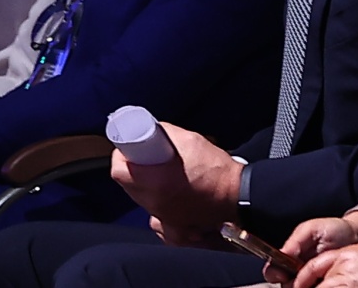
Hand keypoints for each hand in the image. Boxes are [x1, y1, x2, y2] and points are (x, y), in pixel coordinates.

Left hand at [109, 120, 239, 243]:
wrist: (238, 196)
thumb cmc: (216, 170)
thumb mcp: (189, 140)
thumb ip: (165, 134)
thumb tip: (152, 131)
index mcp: (155, 182)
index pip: (118, 170)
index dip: (121, 156)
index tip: (128, 148)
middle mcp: (155, 204)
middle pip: (126, 185)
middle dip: (131, 169)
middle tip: (143, 158)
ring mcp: (164, 218)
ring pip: (140, 199)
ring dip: (143, 185)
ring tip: (159, 173)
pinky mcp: (174, 227)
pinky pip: (155, 214)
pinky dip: (156, 202)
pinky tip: (169, 192)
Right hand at [272, 213, 357, 283]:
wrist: (355, 235)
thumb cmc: (333, 229)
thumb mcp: (311, 228)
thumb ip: (296, 240)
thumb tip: (282, 253)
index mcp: (290, 255)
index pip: (274, 269)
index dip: (274, 273)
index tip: (281, 274)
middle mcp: (297, 269)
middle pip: (283, 282)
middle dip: (288, 282)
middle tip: (298, 276)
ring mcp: (310, 278)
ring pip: (297, 287)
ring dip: (301, 285)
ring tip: (315, 277)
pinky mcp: (323, 283)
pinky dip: (316, 286)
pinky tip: (322, 281)